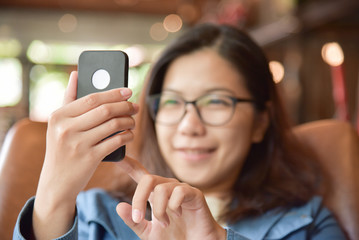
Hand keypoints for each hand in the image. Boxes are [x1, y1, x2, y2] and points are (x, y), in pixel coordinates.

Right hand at [33, 71, 137, 238]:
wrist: (56, 183)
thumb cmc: (61, 149)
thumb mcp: (58, 125)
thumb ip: (68, 99)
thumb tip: (76, 73)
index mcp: (58, 116)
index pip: (91, 98)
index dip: (113, 93)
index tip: (128, 90)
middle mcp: (66, 129)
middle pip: (105, 110)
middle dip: (125, 106)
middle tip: (135, 106)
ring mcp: (78, 144)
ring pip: (113, 125)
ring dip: (128, 121)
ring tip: (133, 120)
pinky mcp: (90, 158)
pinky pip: (116, 141)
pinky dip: (127, 136)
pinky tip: (130, 134)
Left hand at [116, 157, 226, 239]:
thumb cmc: (174, 238)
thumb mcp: (148, 232)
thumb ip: (134, 221)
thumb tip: (118, 206)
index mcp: (155, 194)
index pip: (140, 174)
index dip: (129, 164)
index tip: (117, 157)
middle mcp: (167, 187)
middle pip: (147, 178)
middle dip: (138, 198)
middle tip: (139, 217)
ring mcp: (181, 189)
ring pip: (162, 188)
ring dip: (159, 210)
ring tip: (165, 223)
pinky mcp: (194, 194)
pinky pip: (179, 192)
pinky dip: (174, 206)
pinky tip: (178, 215)